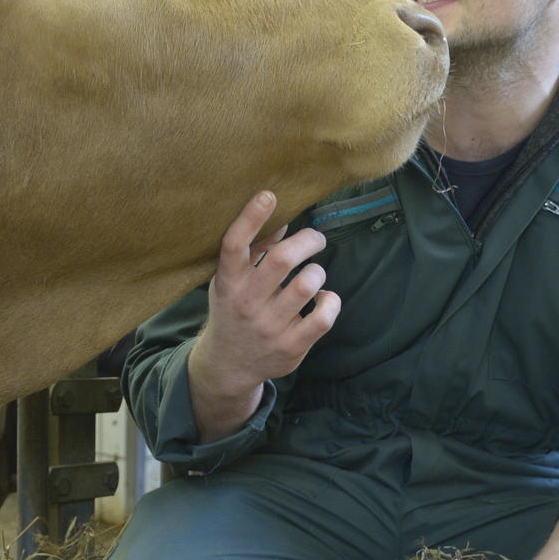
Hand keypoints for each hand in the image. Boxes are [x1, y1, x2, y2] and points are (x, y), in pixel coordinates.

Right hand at [187, 192, 336, 441]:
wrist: (228, 364)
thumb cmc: (233, 309)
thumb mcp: (232, 280)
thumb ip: (254, 251)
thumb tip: (283, 217)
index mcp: (228, 282)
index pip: (235, 245)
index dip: (251, 217)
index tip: (269, 195)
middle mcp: (246, 303)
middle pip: (281, 260)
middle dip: (308, 240)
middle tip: (316, 239)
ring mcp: (269, 327)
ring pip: (307, 284)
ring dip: (317, 271)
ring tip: (314, 273)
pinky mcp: (291, 347)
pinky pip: (323, 317)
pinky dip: (330, 301)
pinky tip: (323, 299)